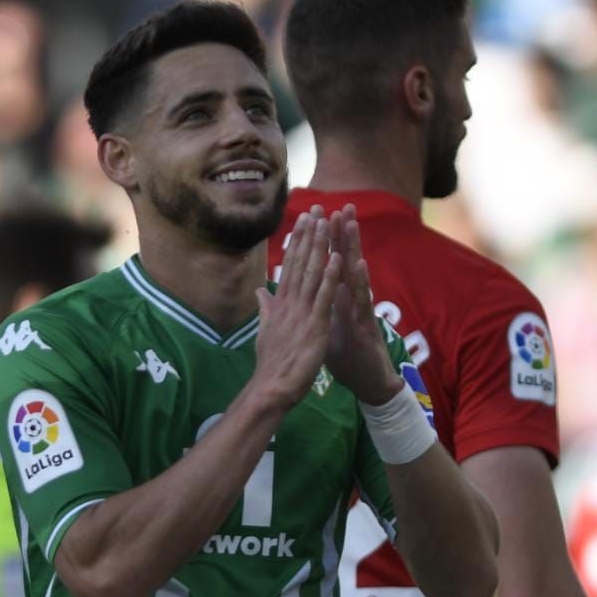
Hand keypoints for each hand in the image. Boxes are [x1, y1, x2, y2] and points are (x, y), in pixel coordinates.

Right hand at [253, 208, 340, 406]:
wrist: (272, 388)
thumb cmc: (272, 363)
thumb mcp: (267, 330)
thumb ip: (266, 308)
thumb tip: (260, 291)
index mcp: (280, 304)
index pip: (289, 266)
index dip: (297, 242)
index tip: (303, 219)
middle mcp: (289, 303)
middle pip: (300, 263)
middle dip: (309, 235)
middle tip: (316, 208)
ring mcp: (301, 313)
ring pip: (311, 274)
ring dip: (319, 247)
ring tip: (326, 222)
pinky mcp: (314, 326)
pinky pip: (324, 298)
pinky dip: (330, 277)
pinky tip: (336, 258)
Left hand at [324, 206, 401, 404]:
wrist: (366, 383)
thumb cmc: (347, 355)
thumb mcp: (324, 327)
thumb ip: (314, 307)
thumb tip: (304, 293)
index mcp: (338, 299)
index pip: (330, 265)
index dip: (324, 243)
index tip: (318, 219)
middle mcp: (351, 299)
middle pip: (345, 261)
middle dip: (342, 235)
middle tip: (341, 206)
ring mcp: (360, 309)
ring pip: (356, 274)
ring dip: (353, 249)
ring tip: (350, 223)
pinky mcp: (367, 324)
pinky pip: (363, 300)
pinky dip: (362, 282)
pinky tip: (360, 264)